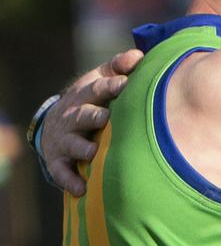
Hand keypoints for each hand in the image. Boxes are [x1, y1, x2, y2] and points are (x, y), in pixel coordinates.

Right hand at [41, 48, 142, 194]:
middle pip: (83, 115)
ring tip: (93, 152)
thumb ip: (118, 67)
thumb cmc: (90, 101)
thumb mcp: (99, 80)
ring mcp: (65, 140)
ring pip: (73, 144)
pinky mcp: (59, 162)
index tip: (126, 84)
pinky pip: (62, 173)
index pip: (97, 88)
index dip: (110, 86)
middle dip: (93, 115)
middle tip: (106, 118)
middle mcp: (73, 116)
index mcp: (85, 95)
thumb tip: (139, 56)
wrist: (55, 126)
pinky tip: (82, 189)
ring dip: (82, 148)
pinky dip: (70, 181)